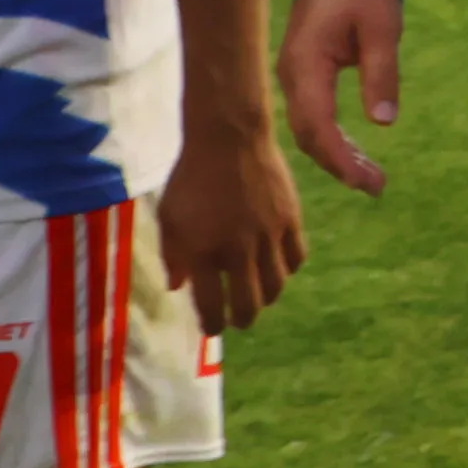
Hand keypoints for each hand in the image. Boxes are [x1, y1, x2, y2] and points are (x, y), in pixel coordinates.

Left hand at [159, 118, 307, 336]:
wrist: (229, 138)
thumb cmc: (191, 177)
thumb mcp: (170, 217)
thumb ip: (173, 255)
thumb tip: (178, 287)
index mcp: (204, 252)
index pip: (211, 306)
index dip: (212, 325)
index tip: (212, 329)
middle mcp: (239, 251)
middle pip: (249, 305)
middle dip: (241, 318)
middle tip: (238, 317)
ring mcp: (269, 236)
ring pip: (276, 286)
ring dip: (265, 296)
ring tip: (258, 292)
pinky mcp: (291, 220)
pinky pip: (297, 258)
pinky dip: (287, 268)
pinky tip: (278, 263)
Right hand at [278, 0, 406, 195]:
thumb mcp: (381, 30)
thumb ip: (381, 74)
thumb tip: (383, 122)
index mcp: (306, 63)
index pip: (316, 123)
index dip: (337, 156)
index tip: (363, 180)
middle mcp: (292, 75)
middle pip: (308, 133)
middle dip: (338, 164)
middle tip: (377, 187)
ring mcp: (294, 76)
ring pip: (309, 128)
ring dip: (336, 154)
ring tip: (371, 178)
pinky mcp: (303, 75)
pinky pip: (313, 115)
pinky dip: (333, 138)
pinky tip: (355, 154)